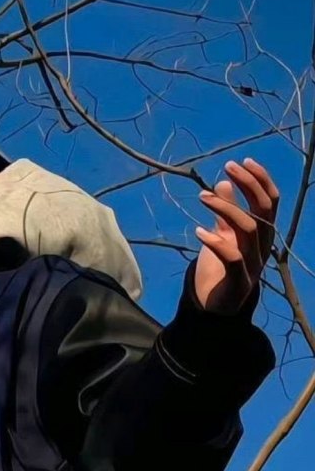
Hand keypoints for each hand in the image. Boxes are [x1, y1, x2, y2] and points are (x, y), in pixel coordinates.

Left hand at [194, 158, 278, 314]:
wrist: (215, 309)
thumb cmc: (220, 269)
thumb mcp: (222, 235)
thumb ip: (225, 213)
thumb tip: (223, 182)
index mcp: (262, 234)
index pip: (270, 201)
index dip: (260, 180)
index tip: (241, 162)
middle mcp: (262, 246)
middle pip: (264, 210)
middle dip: (249, 185)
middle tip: (227, 168)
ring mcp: (252, 264)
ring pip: (248, 229)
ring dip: (226, 208)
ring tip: (202, 196)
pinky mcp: (238, 280)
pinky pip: (233, 257)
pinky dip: (216, 242)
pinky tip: (199, 232)